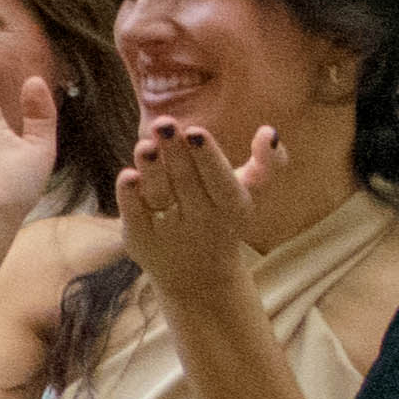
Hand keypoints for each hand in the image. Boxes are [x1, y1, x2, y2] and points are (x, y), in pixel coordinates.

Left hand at [117, 114, 276, 312]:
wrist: (197, 275)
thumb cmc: (223, 217)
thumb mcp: (250, 194)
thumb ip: (267, 164)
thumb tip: (270, 131)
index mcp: (233, 208)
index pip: (221, 182)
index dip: (208, 158)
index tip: (196, 131)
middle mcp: (201, 220)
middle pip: (186, 183)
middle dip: (176, 152)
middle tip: (164, 123)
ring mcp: (169, 231)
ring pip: (158, 195)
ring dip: (151, 170)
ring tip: (145, 145)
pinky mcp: (140, 239)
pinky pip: (134, 215)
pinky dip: (130, 196)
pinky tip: (129, 175)